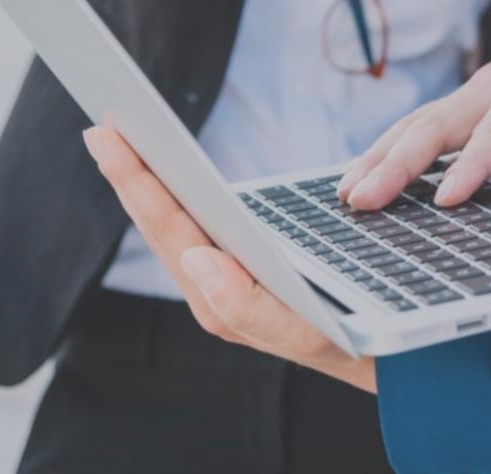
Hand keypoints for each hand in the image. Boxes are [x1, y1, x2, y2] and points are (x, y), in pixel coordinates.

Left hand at [84, 126, 375, 391]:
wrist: (391, 362)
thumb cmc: (357, 346)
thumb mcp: (312, 332)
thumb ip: (245, 306)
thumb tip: (194, 257)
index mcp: (226, 304)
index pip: (172, 231)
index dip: (137, 182)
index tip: (108, 137)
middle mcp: (217, 297)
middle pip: (163, 229)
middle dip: (129, 176)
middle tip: (99, 126)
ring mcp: (229, 289)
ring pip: (176, 232)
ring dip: (147, 187)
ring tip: (122, 144)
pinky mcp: (246, 279)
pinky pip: (199, 235)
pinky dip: (179, 201)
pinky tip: (172, 182)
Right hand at [338, 8, 490, 209]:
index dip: (472, 165)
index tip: (444, 200)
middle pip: (438, 124)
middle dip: (397, 164)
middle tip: (363, 200)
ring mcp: (474, 92)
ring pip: (418, 123)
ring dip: (380, 157)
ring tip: (347, 194)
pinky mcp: (464, 104)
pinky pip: (419, 125)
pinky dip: (387, 149)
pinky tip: (360, 175)